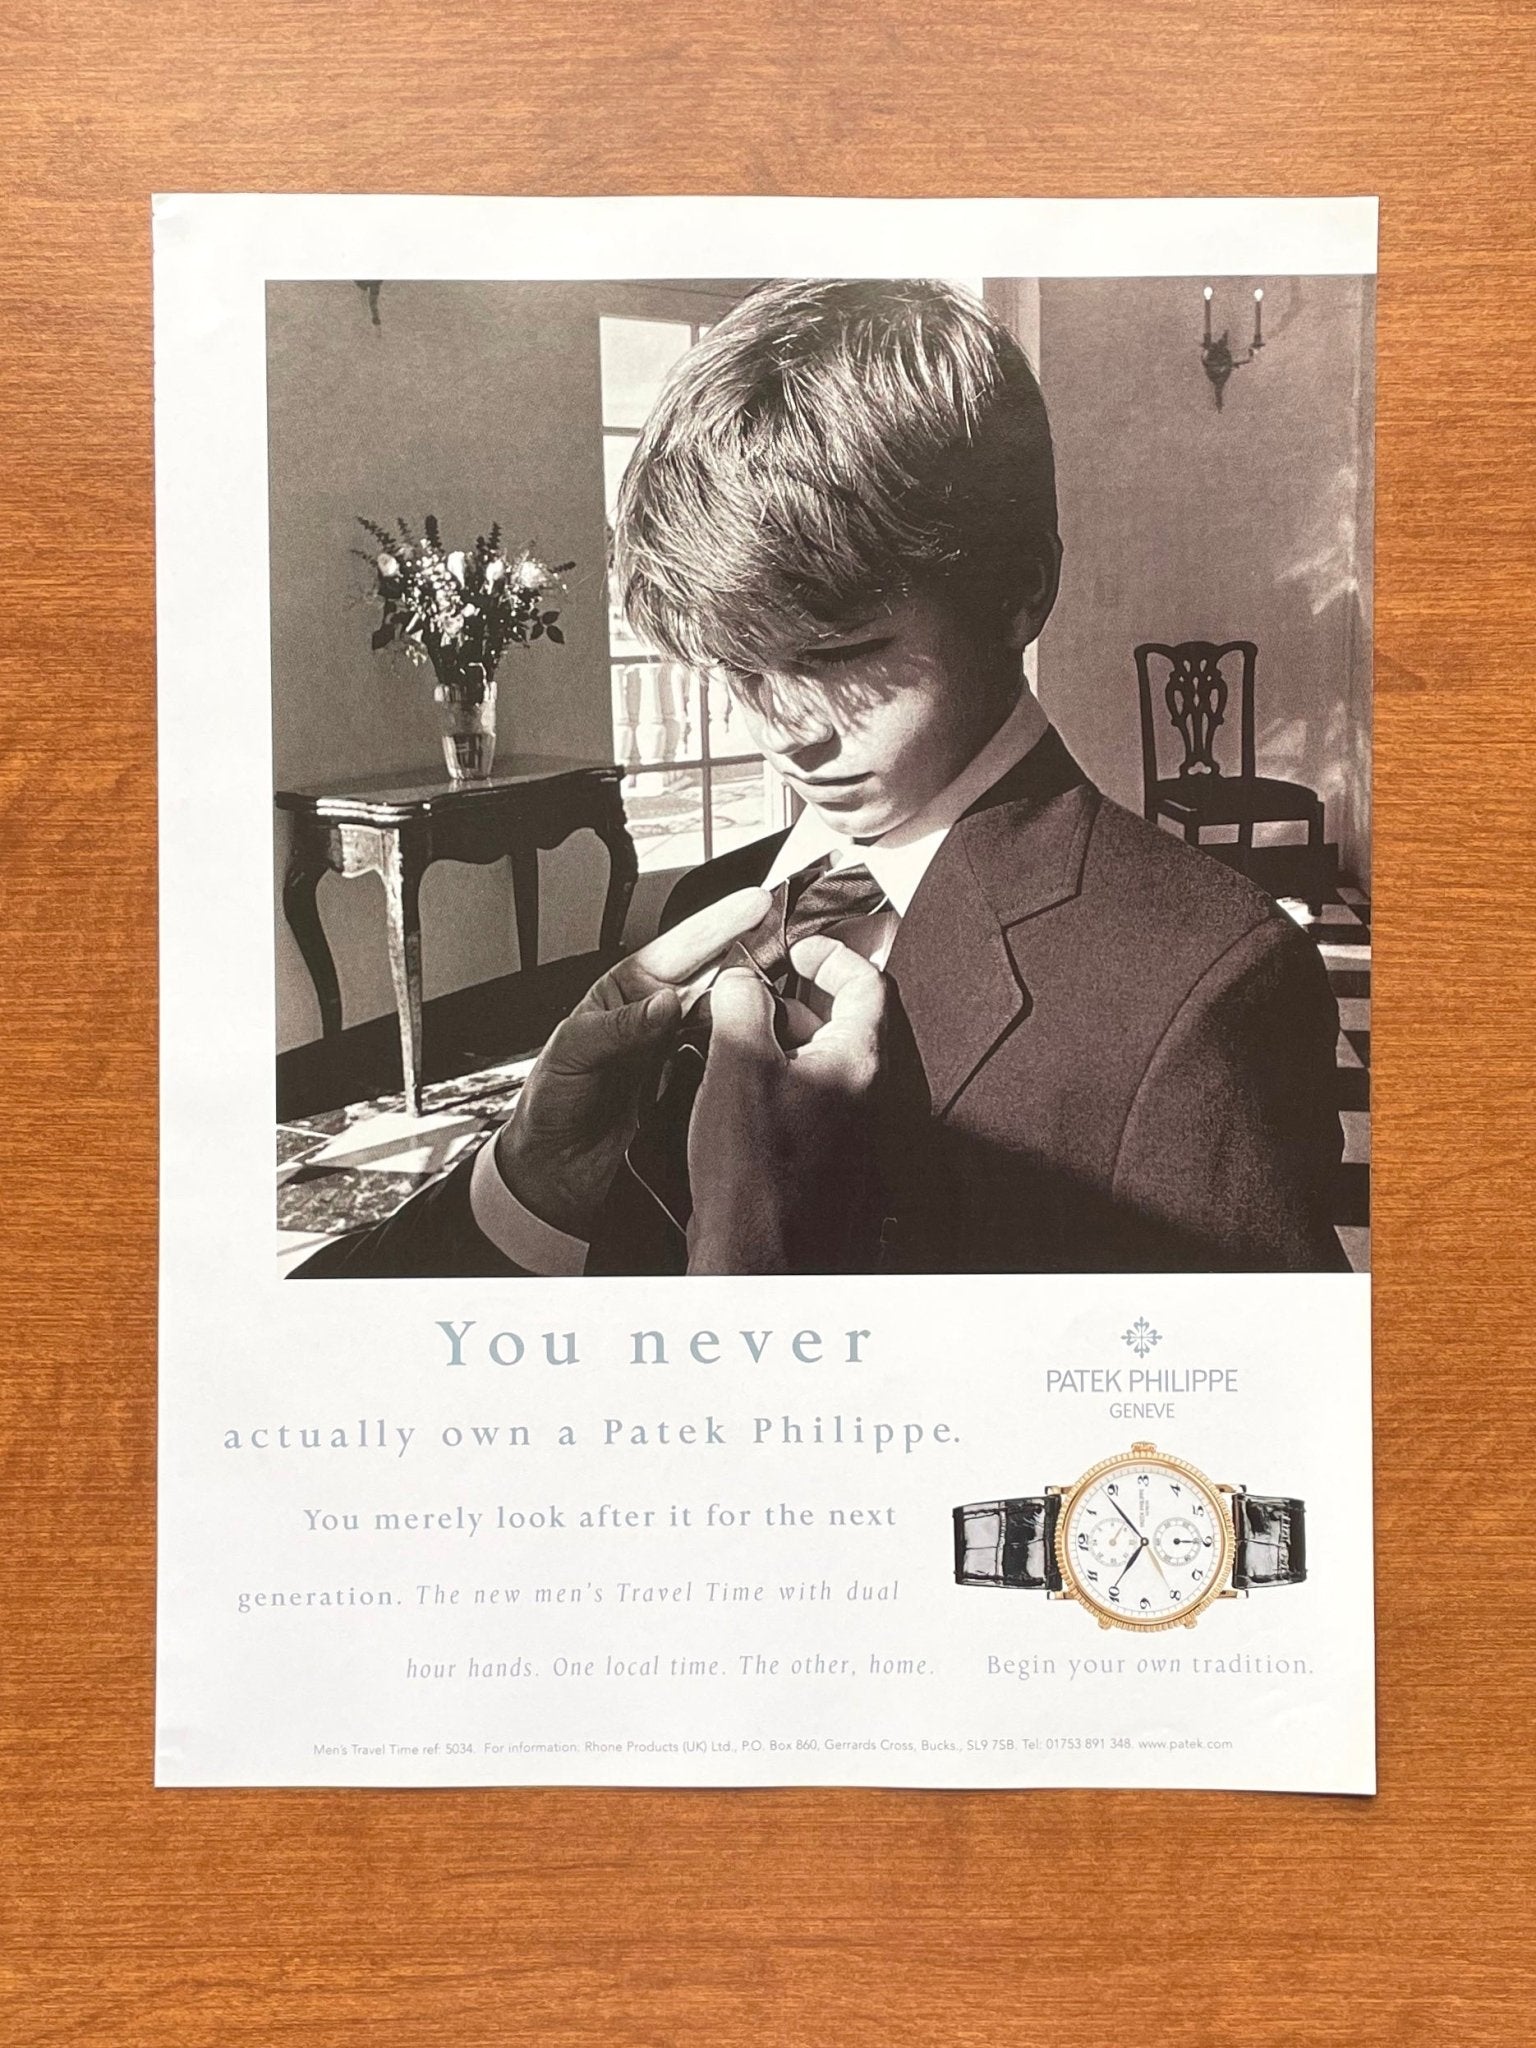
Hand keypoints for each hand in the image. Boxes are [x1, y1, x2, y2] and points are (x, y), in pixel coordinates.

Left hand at [494, 886, 772, 1238]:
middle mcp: (659, 1014)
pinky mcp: (694, 1086)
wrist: (554, 1170)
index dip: (719, 923)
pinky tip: (774, 1038)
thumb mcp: (572, 1052)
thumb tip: (664, 1004)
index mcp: (626, 991)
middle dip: (755, 949)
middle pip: (716, 973)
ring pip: (730, 1013)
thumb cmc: (552, 1103)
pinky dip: (752, 1047)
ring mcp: (681, 1049)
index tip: (754, 904)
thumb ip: (619, 1027)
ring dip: (759, 999)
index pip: (679, 948)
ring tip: (791, 985)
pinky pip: (729, 1059)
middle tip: (793, 936)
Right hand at [685, 936, 887, 1273]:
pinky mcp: (836, 1164)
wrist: (762, 1261)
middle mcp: (871, 1096)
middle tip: (750, 1002)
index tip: (802, 949)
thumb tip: (740, 982)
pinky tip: (740, 1103)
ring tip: (733, 1053)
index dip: (832, 955)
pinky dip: (783, 1089)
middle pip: (843, 1025)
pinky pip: (816, 1107)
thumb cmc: (758, 1176)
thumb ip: (741, 1006)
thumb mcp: (737, 1065)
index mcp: (860, 1061)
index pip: (868, 983)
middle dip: (793, 1005)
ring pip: (826, 1067)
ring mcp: (858, 1133)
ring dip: (783, 1049)